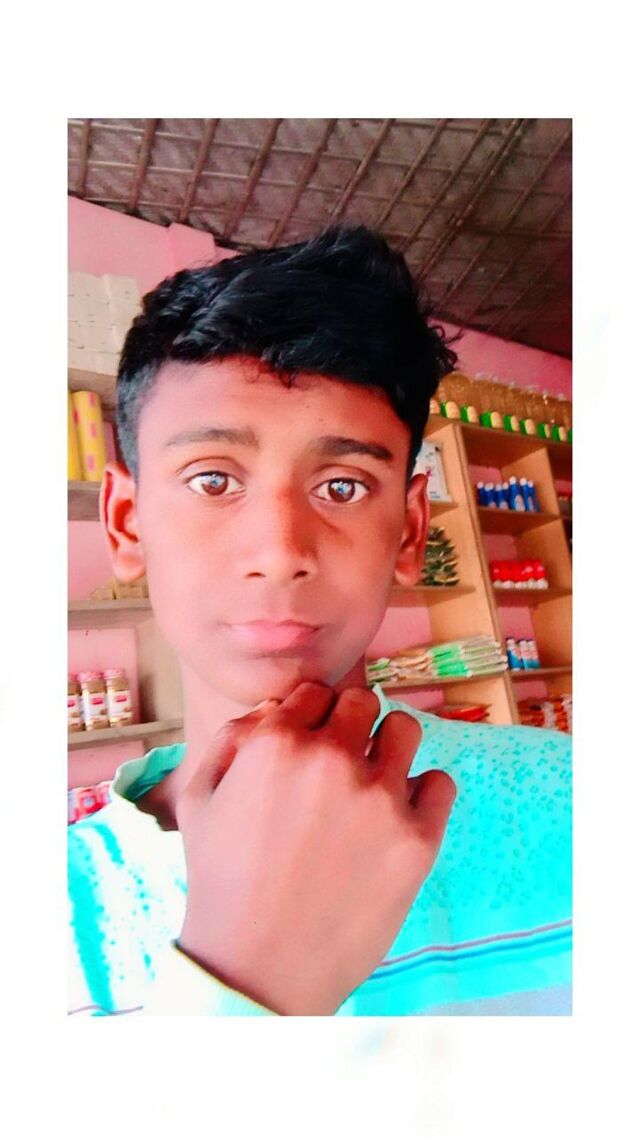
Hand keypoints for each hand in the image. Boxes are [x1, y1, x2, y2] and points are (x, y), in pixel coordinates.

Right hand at [176, 681, 455, 1014]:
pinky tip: (397, 820)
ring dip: (390, 748)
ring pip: (406, 730)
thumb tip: (277, 708)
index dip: (313, 716)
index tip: (312, 743)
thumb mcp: (199, 799)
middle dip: (351, 725)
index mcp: (278, 743)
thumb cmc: (221, 884)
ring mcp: (380, 797)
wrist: (257, 969)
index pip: (316, 693)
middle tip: (341, 765)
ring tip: (373, 786)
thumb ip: (233, 738)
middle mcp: (333, 759)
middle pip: (363, 702)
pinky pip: (439, 783)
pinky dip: (423, 794)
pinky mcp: (417, 838)